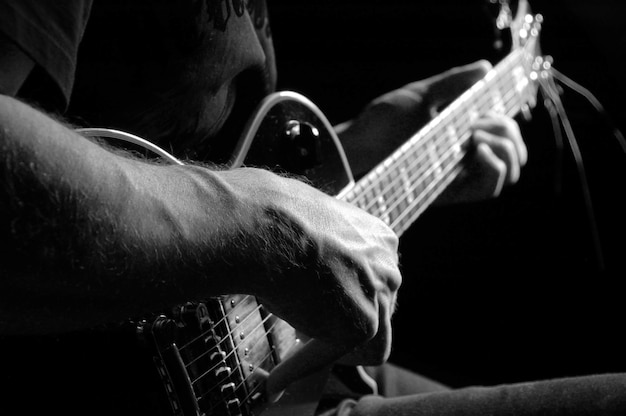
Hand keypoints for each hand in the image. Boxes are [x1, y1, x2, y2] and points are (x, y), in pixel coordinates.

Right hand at [228, 169, 400, 389]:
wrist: (265, 226)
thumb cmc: (274, 220)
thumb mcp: (310, 229)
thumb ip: (324, 253)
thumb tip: (309, 272)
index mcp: (378, 238)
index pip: (373, 281)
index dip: (345, 299)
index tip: (321, 307)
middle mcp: (388, 266)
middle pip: (377, 310)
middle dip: (344, 323)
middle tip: (307, 332)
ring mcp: (378, 296)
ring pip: (369, 341)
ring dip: (332, 350)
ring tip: (296, 358)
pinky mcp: (360, 325)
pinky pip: (334, 358)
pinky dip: (302, 367)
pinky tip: (277, 379)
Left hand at [336, 60, 526, 202]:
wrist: (358, 144)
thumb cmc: (383, 120)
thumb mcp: (421, 95)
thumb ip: (453, 82)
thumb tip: (485, 67)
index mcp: (463, 135)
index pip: (506, 135)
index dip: (509, 123)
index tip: (490, 106)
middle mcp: (465, 158)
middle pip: (514, 153)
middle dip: (508, 131)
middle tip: (478, 121)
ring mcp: (459, 176)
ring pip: (510, 172)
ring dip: (505, 147)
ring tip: (475, 135)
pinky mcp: (449, 191)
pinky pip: (490, 189)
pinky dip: (495, 167)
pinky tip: (477, 147)